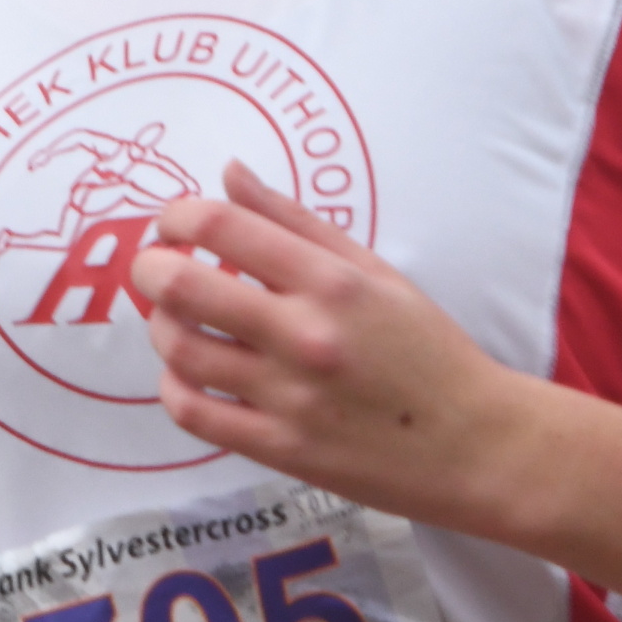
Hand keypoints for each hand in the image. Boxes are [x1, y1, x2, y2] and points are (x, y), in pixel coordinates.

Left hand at [131, 160, 532, 527]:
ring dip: (161, 326)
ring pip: (180, 350)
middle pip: (181, 286)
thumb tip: (230, 173)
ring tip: (176, 320)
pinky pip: (194, 413)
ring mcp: (290, 396)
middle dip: (148, 267)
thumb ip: (296, 221)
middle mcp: (306, 335)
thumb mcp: (374, 271)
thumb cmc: (426, 351)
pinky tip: (188, 375)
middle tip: (154, 268)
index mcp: (332, 281)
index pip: (222, 227)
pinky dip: (174, 387)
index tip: (175, 225)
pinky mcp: (280, 448)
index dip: (178, 217)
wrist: (473, 444)